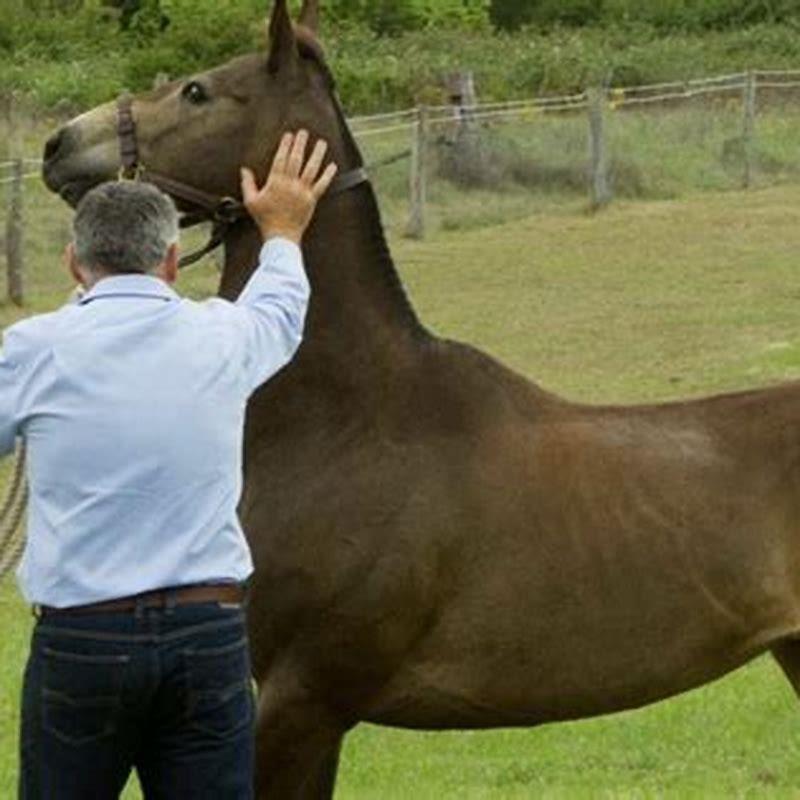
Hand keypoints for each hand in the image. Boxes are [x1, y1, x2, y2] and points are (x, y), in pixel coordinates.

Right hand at [240, 130, 337, 244]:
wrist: (281, 236)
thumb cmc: (265, 219)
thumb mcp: (251, 201)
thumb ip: (248, 184)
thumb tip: (244, 169)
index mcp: (275, 182)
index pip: (281, 159)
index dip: (285, 145)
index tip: (289, 135)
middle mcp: (290, 185)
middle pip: (296, 160)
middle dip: (300, 144)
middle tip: (304, 132)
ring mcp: (302, 192)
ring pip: (311, 169)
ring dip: (317, 154)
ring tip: (321, 142)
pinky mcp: (312, 200)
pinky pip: (322, 185)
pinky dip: (328, 175)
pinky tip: (333, 165)